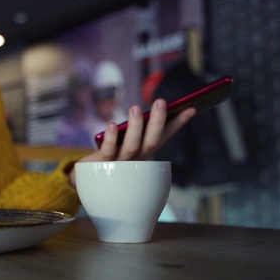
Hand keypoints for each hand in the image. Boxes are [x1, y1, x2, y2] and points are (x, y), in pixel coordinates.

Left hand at [68, 98, 195, 186]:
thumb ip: (137, 128)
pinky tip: (112, 125)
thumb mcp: (125, 141)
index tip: (190, 108)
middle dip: (157, 122)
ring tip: (136, 108)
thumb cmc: (110, 155)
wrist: (88, 178)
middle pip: (151, 142)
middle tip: (161, 101)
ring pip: (131, 147)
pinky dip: (111, 139)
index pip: (163, 137)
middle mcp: (135, 160)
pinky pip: (107, 151)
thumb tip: (150, 109)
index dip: (177, 124)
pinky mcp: (101, 163)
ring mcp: (119, 163)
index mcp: (144, 153)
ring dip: (135, 127)